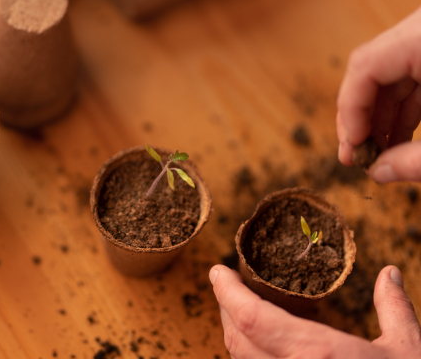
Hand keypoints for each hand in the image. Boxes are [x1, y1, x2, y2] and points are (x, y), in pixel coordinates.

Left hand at [209, 265, 420, 357]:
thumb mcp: (408, 349)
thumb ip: (392, 307)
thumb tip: (388, 273)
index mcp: (317, 353)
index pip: (252, 317)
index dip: (227, 291)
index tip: (218, 271)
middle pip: (237, 339)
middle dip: (226, 308)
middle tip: (227, 286)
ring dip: (235, 335)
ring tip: (239, 311)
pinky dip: (249, 358)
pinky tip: (259, 347)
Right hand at [336, 5, 420, 181]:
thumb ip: (420, 160)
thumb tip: (378, 174)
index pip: (366, 65)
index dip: (350, 109)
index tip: (352, 146)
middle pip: (372, 72)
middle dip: (360, 118)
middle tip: (354, 157)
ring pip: (390, 79)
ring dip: (378, 120)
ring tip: (373, 157)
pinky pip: (412, 81)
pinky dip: (401, 113)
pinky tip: (395, 143)